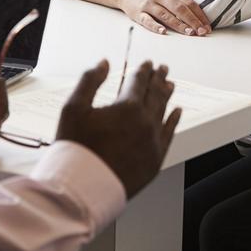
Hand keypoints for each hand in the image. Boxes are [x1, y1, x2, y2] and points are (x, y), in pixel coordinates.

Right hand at [56, 59, 181, 197]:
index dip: (144, 70)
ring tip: (170, 85)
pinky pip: (169, 135)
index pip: (139, 82)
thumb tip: (104, 63)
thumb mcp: (73, 108)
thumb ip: (89, 81)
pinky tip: (177, 112)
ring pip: (164, 112)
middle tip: (163, 69)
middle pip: (155, 94)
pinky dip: (173, 121)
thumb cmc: (76, 148)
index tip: (148, 63)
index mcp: (127, 107)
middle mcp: (145, 122)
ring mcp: (153, 141)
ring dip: (167, 96)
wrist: (83, 187)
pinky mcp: (155, 159)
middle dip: (158, 79)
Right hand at [117, 0, 211, 35]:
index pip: (189, 2)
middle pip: (179, 8)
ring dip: (179, 25)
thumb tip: (199, 19)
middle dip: (193, 21)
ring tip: (190, 33)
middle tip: (202, 32)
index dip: (199, 15)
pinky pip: (148, 20)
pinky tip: (163, 32)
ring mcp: (149, 4)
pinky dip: (155, 26)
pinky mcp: (138, 13)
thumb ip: (181, 2)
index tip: (207, 27)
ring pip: (166, 15)